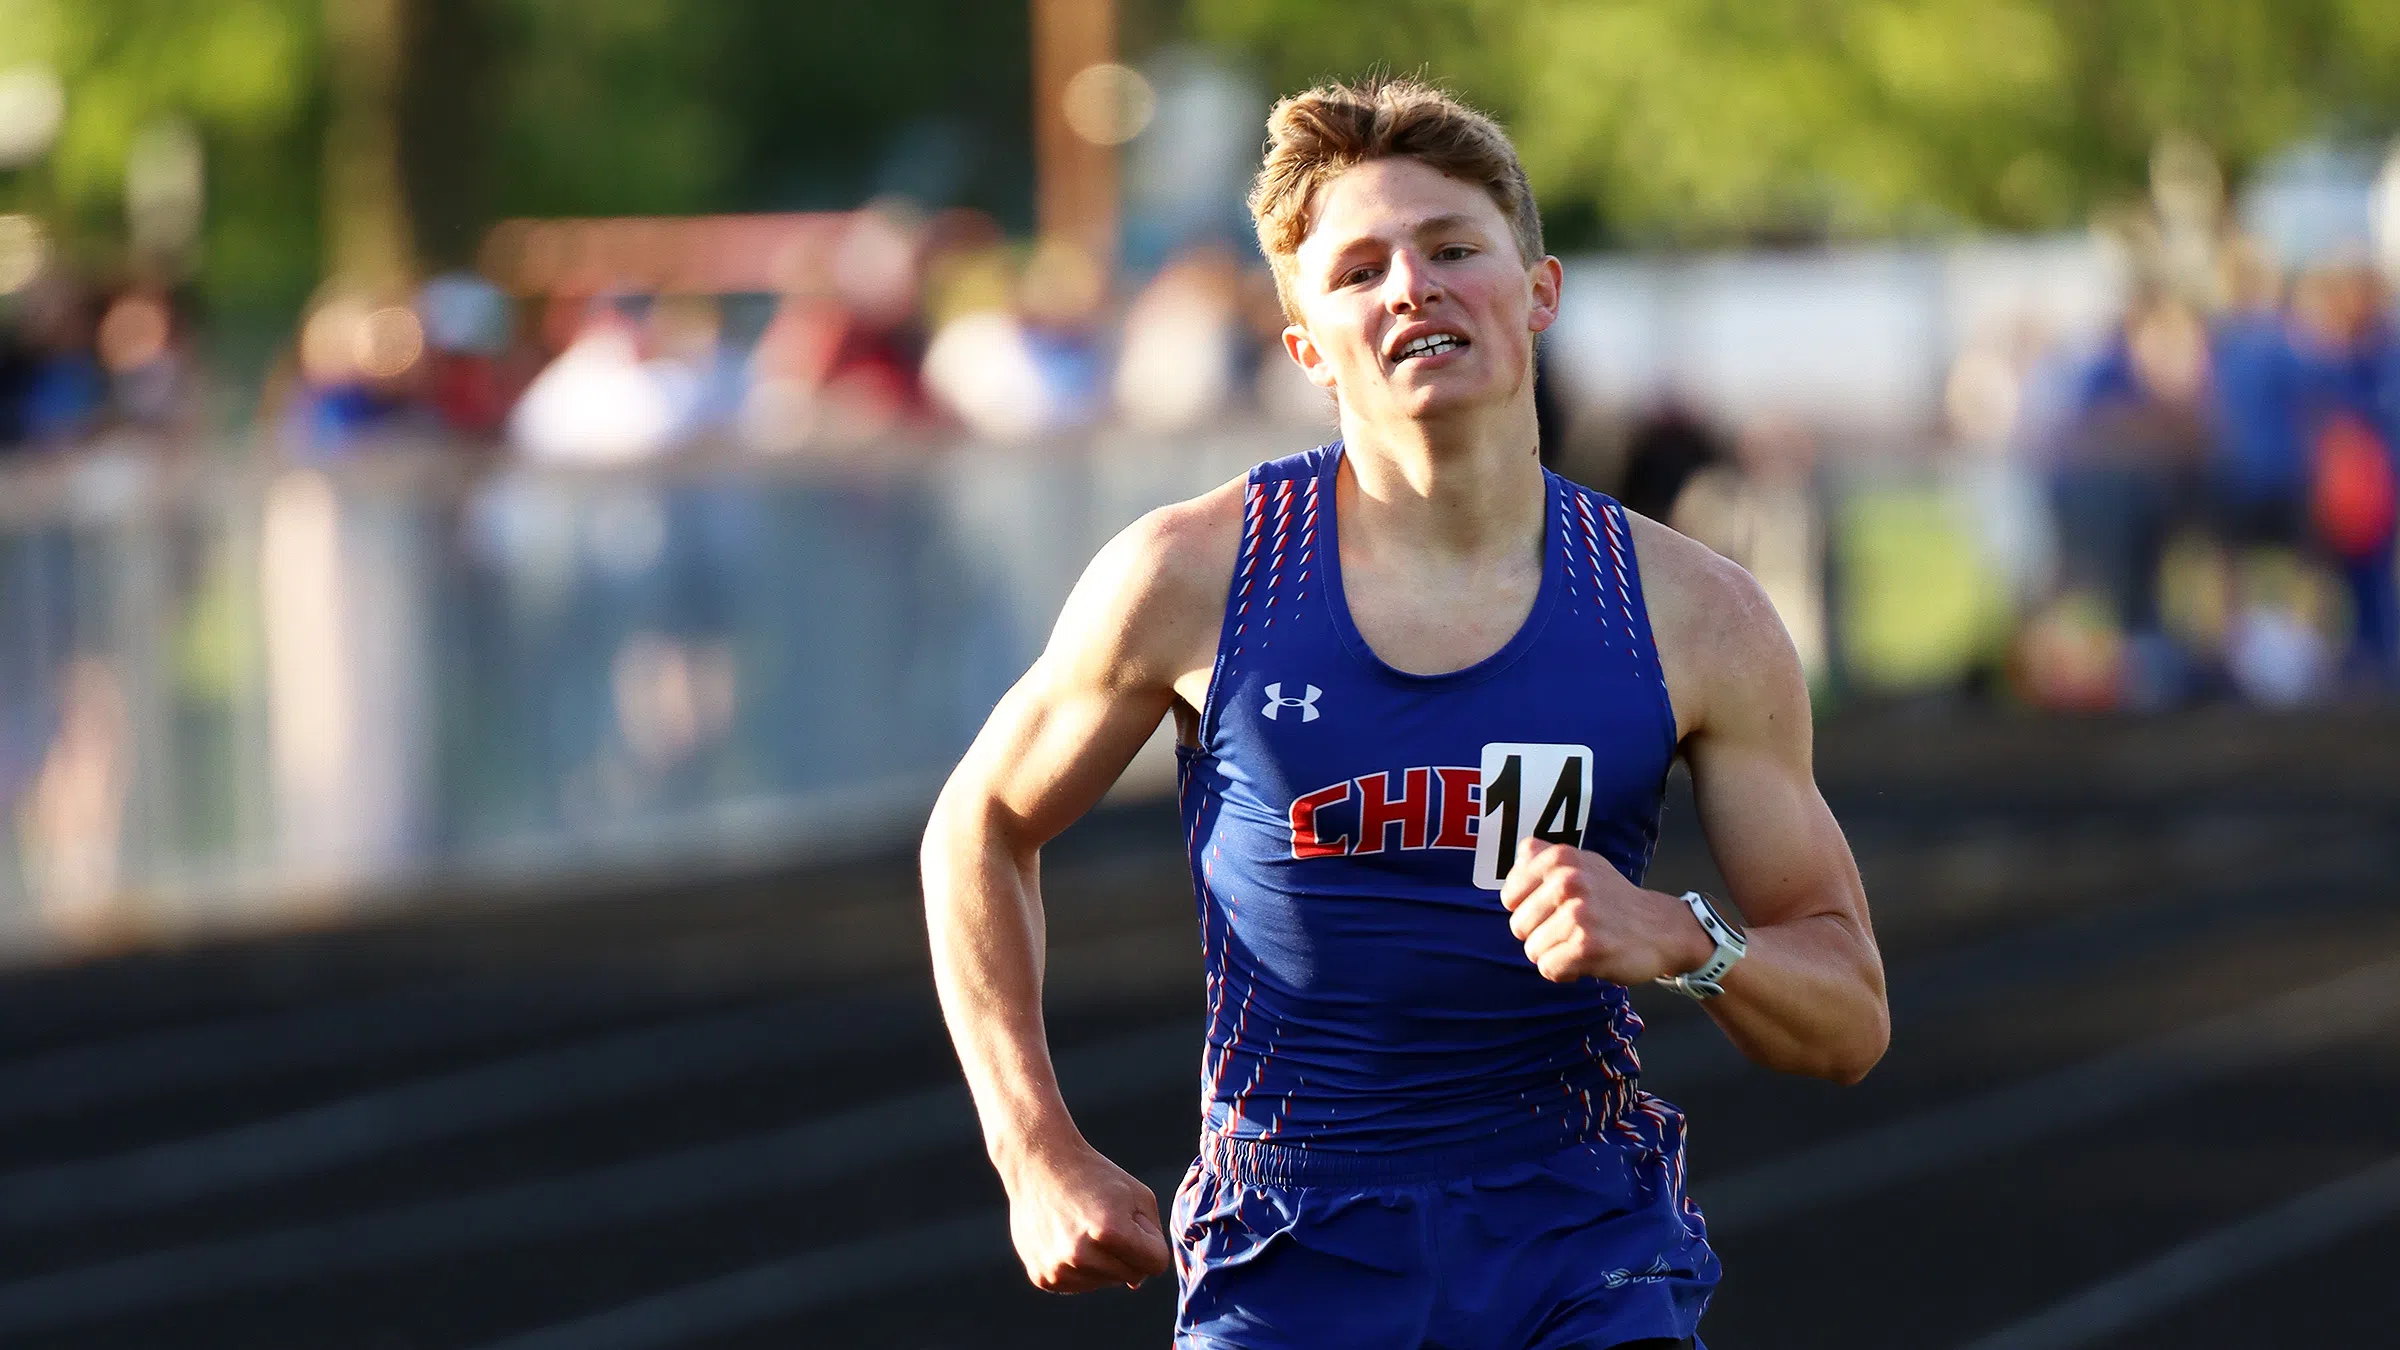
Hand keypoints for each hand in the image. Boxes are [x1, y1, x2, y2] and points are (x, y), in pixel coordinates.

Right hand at [999, 1134, 1171, 1293]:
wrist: (1040, 1164)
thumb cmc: (1095, 1176)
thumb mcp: (1139, 1195)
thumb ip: (1152, 1239)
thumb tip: (1135, 1283)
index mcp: (1110, 1231)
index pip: (1157, 1264)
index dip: (1150, 1241)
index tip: (1132, 1219)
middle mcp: (1081, 1255)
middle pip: (1132, 1276)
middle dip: (1128, 1253)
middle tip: (1104, 1220)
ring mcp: (1059, 1269)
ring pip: (1105, 1282)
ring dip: (1102, 1261)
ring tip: (1082, 1227)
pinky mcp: (1043, 1277)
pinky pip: (1079, 1285)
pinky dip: (1079, 1267)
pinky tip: (1066, 1238)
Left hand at [1499, 839, 1707, 984]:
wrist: (1662, 928)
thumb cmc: (1614, 899)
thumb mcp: (1584, 864)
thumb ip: (1545, 857)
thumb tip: (1517, 856)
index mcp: (1560, 858)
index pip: (1509, 896)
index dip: (1528, 910)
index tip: (1554, 910)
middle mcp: (1567, 881)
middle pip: (1518, 926)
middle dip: (1542, 935)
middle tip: (1574, 929)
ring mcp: (1578, 913)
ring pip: (1532, 950)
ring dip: (1555, 954)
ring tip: (1583, 942)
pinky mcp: (1587, 946)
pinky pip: (1549, 968)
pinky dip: (1565, 972)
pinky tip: (1588, 959)